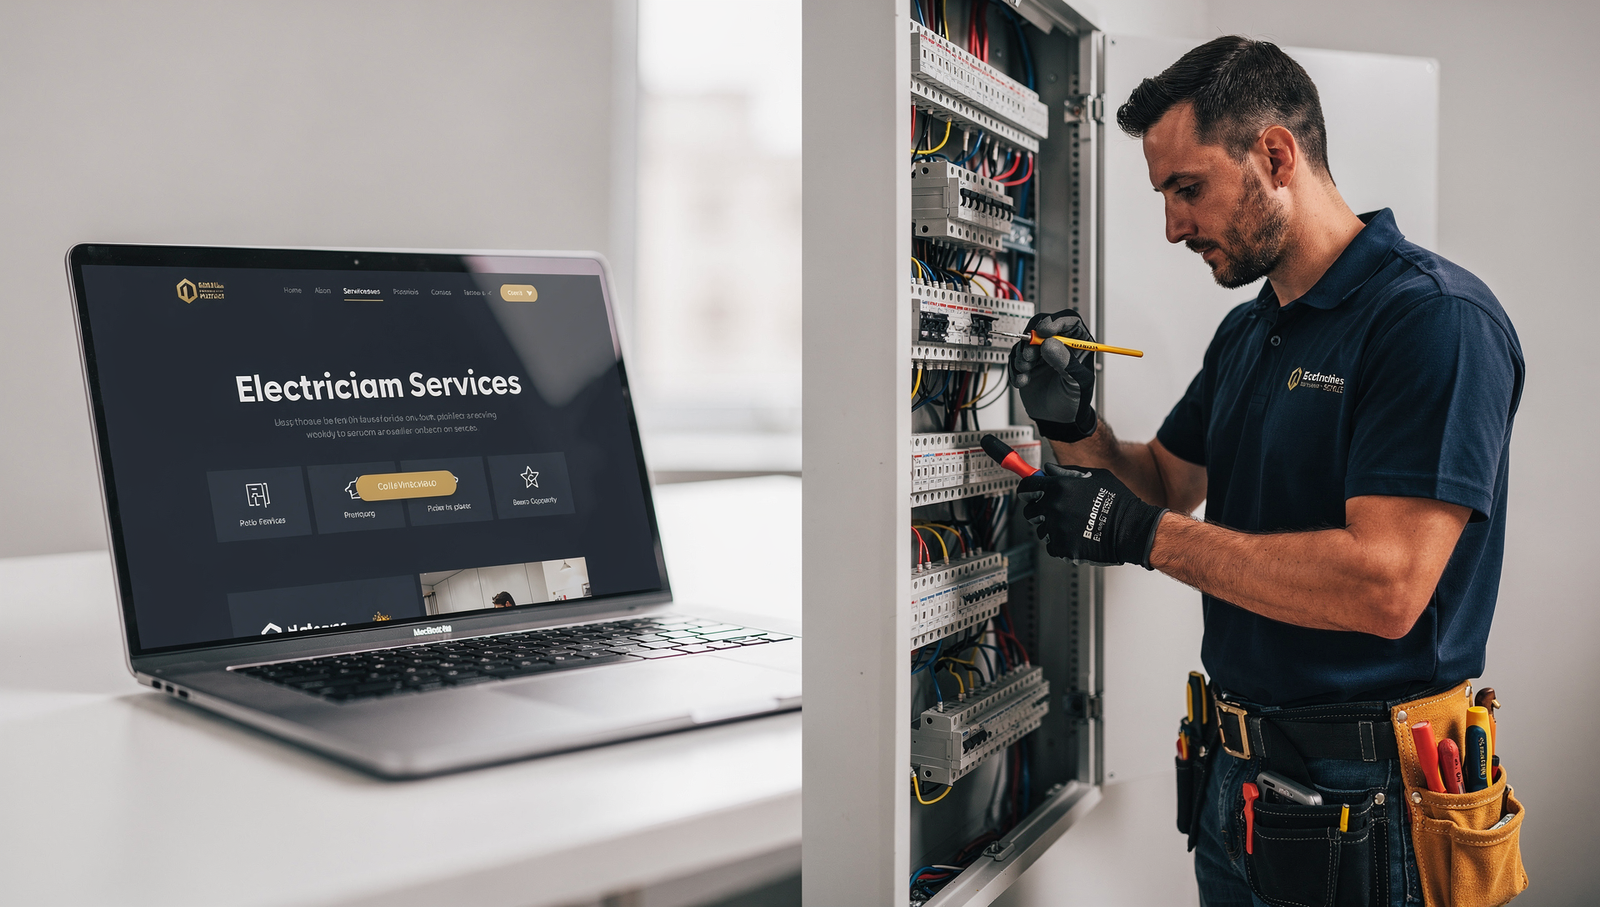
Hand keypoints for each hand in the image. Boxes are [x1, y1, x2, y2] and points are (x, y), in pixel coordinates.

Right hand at [1008, 310, 1097, 441]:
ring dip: (1022, 357)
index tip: (1044, 331)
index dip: (1056, 321)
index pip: (1069, 321)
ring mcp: (1042, 353)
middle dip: (1032, 339)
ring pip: (1026, 341)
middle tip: (1030, 355)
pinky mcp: (1028, 363)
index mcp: (1078, 344)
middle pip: (1042, 326)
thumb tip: (1050, 343)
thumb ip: (1065, 362)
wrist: (1058, 420)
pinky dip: (1015, 369)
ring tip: (1026, 372)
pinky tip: (1023, 380)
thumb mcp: (1076, 383)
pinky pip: (1015, 356)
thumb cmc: (1074, 401)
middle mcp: (1059, 345)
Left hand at [1016, 464, 1167, 567]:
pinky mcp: (1062, 547)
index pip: (1027, 486)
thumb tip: (1049, 470)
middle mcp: (1054, 508)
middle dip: (1040, 509)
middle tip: (1056, 510)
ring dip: (1051, 527)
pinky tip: (1076, 536)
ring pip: (1042, 529)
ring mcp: (1056, 529)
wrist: (1131, 529)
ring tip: (1073, 524)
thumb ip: (1067, 472)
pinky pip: (1052, 545)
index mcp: (1059, 487)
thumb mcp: (1094, 476)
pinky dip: (1060, 543)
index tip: (1028, 492)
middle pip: (1030, 510)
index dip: (1027, 489)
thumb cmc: (1118, 502)